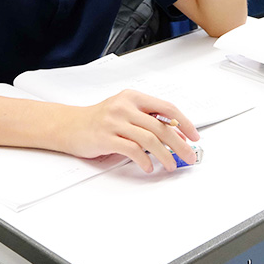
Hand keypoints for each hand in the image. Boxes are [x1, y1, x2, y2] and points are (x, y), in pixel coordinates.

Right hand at [61, 89, 199, 172]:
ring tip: (171, 165)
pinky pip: (132, 149)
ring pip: (149, 139)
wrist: (69, 126)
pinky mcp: (106, 137)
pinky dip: (144, 160)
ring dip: (165, 154)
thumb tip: (176, 136)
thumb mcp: (126, 113)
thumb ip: (148, 120)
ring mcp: (115, 121)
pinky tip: (149, 166)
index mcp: (134, 97)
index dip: (184, 123)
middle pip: (161, 126)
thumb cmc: (100, 120)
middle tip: (189, 155)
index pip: (167, 108)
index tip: (194, 136)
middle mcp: (125, 106)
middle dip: (179, 143)